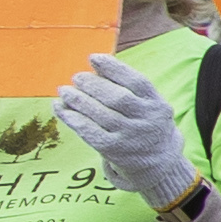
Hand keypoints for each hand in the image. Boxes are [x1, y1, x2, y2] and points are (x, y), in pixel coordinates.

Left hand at [56, 53, 198, 206]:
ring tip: (64, 91)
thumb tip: (95, 68)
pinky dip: (72, 118)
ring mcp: (131, 137)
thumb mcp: (150, 106)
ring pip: (101, 114)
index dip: (114, 68)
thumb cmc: (147, 125)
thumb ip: (130, 89)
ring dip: (78, 100)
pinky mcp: (114, 151)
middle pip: (118, 98)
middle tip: (77, 77)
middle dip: (93, 84)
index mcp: (157, 104)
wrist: (159, 163)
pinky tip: (61, 109)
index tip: (93, 58)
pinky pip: (89, 132)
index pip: (137, 82)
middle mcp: (147, 120)